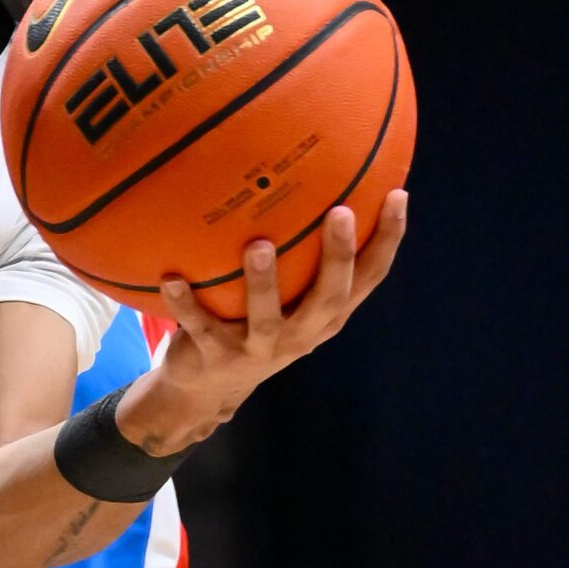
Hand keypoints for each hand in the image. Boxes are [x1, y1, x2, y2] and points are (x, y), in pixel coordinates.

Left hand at [151, 189, 409, 414]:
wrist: (208, 388)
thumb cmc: (255, 323)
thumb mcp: (288, 295)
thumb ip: (302, 254)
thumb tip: (312, 179)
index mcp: (325, 315)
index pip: (368, 277)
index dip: (388, 240)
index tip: (397, 195)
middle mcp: (301, 334)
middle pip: (329, 297)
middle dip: (338, 256)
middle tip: (340, 213)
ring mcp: (258, 348)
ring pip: (267, 318)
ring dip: (263, 283)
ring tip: (258, 246)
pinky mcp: (216, 356)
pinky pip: (200, 327)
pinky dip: (185, 304)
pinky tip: (171, 278)